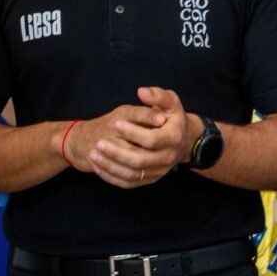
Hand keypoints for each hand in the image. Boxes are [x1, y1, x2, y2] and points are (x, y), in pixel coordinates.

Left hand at [76, 87, 194, 188]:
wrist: (183, 139)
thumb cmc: (172, 116)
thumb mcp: (170, 101)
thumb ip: (157, 95)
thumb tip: (142, 92)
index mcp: (173, 138)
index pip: (151, 140)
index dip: (132, 133)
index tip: (115, 123)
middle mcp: (167, 158)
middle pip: (139, 160)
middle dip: (116, 153)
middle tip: (98, 143)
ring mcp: (158, 171)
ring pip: (132, 174)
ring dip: (110, 166)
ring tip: (93, 155)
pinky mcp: (150, 179)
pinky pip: (129, 183)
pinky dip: (112, 177)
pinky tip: (98, 166)